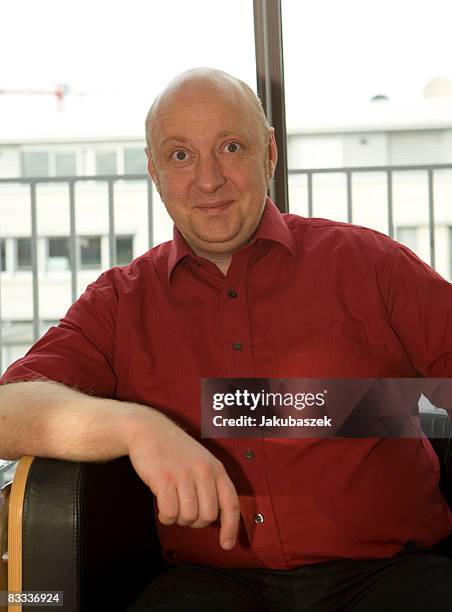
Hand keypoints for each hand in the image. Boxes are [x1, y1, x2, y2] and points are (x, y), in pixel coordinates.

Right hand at [126, 409, 239, 549]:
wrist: (150, 430)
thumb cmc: (175, 449)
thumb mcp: (202, 461)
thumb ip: (211, 485)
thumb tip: (217, 517)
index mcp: (216, 468)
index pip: (231, 504)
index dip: (231, 527)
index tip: (226, 544)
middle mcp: (203, 471)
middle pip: (207, 517)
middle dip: (194, 521)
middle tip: (184, 510)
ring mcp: (184, 475)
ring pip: (188, 518)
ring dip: (178, 518)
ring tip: (172, 504)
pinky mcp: (164, 480)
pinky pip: (170, 514)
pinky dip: (165, 516)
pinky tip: (162, 505)